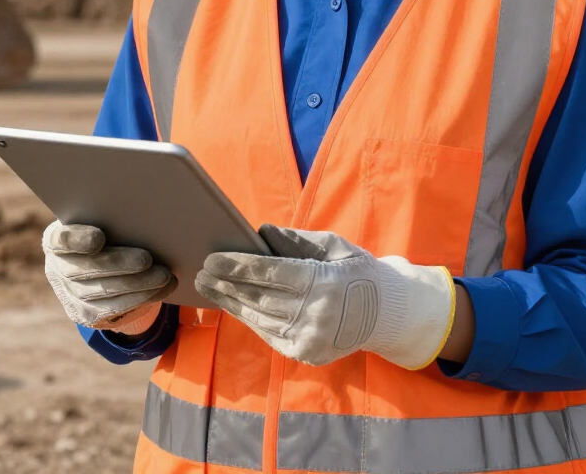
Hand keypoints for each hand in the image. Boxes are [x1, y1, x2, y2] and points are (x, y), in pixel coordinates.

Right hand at [42, 221, 175, 329]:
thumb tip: (140, 212)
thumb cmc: (106, 230)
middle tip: (147, 259)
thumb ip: (111, 217)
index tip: (99, 237)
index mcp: (56, 240)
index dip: (78, 240)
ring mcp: (70, 295)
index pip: (61, 240)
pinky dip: (142, 297)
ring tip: (164, 275)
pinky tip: (163, 287)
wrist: (98, 265)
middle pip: (88, 269)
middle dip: (119, 264)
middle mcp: (57, 269)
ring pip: (104, 292)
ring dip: (138, 284)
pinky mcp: (86, 313)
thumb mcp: (101, 220)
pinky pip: (115, 308)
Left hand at [195, 225, 453, 368]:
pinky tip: (232, 305)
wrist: (385, 313)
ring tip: (208, 287)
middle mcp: (316, 313)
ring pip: (260, 319)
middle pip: (260, 297)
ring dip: (231, 303)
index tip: (212, 259)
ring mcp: (311, 338)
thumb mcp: (334, 245)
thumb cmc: (356, 270)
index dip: (239, 267)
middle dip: (227, 284)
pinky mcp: (306, 353)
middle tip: (200, 271)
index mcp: (324, 282)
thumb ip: (296, 239)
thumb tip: (260, 232)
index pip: (271, 274)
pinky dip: (248, 319)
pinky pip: (269, 334)